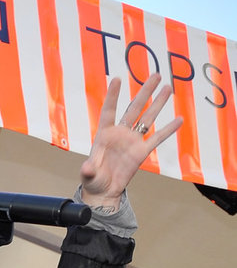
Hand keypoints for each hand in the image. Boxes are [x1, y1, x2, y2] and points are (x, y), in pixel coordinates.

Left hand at [79, 74, 181, 209]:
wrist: (105, 191)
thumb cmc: (94, 180)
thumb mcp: (88, 175)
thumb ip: (88, 169)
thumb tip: (87, 168)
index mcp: (104, 134)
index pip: (109, 111)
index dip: (113, 96)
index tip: (118, 79)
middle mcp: (120, 133)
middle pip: (134, 108)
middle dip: (145, 92)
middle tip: (156, 75)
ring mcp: (132, 141)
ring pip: (147, 118)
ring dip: (158, 103)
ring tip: (168, 88)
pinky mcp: (142, 151)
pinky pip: (157, 138)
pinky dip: (168, 130)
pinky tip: (179, 119)